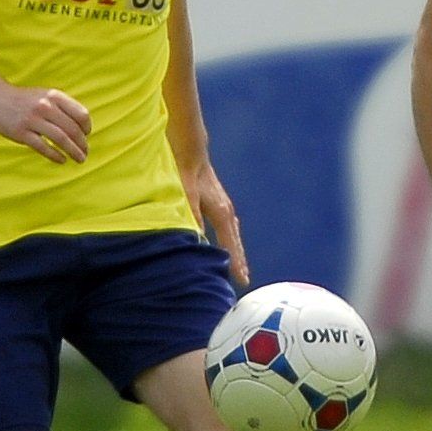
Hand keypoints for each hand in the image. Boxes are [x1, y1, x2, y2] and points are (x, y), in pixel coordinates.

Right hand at [0, 83, 91, 164]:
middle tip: (85, 153)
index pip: (81, 114)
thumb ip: (62, 107)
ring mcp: (32, 119)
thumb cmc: (24, 100)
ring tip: (79, 159)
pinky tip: (62, 160)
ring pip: (61, 139)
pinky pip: (43, 147)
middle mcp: (45, 106)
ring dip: (73, 151)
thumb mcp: (45, 95)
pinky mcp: (21, 132)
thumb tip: (83, 128)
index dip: (87, 127)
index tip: (86, 135)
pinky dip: (56, 155)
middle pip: (72, 129)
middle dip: (82, 144)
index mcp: (54, 96)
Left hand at [185, 162, 249, 290]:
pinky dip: (229, 238)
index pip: (229, 243)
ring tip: (239, 266)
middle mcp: (226, 210)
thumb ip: (191, 214)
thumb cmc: (187, 171)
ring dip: (236, 249)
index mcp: (221, 212)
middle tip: (244, 280)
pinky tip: (228, 240)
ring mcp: (224, 205)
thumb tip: (197, 238)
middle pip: (235, 241)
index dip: (235, 261)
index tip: (242, 279)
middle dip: (239, 260)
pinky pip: (227, 226)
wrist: (191, 150)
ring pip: (232, 233)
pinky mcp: (218, 202)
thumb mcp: (187, 194)